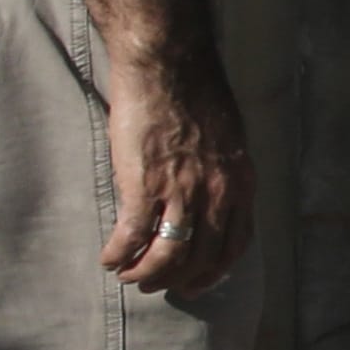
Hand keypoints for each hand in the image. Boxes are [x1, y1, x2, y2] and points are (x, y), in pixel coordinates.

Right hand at [102, 49, 254, 294]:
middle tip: (155, 285)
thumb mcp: (227, 138)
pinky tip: (109, 259)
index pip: (235, 243)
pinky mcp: (145, 185)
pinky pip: (133, 235)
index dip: (215, 270)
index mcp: (240, 182)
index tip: (198, 282)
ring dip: (146, 273)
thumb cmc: (194, 92)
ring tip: (129, 276)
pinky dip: (119, 253)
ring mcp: (182, 191)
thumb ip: (222, 171)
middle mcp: (217, 193)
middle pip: (201, 257)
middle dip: (177, 279)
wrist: (168, 64)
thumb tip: (210, 193)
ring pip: (168, 254)